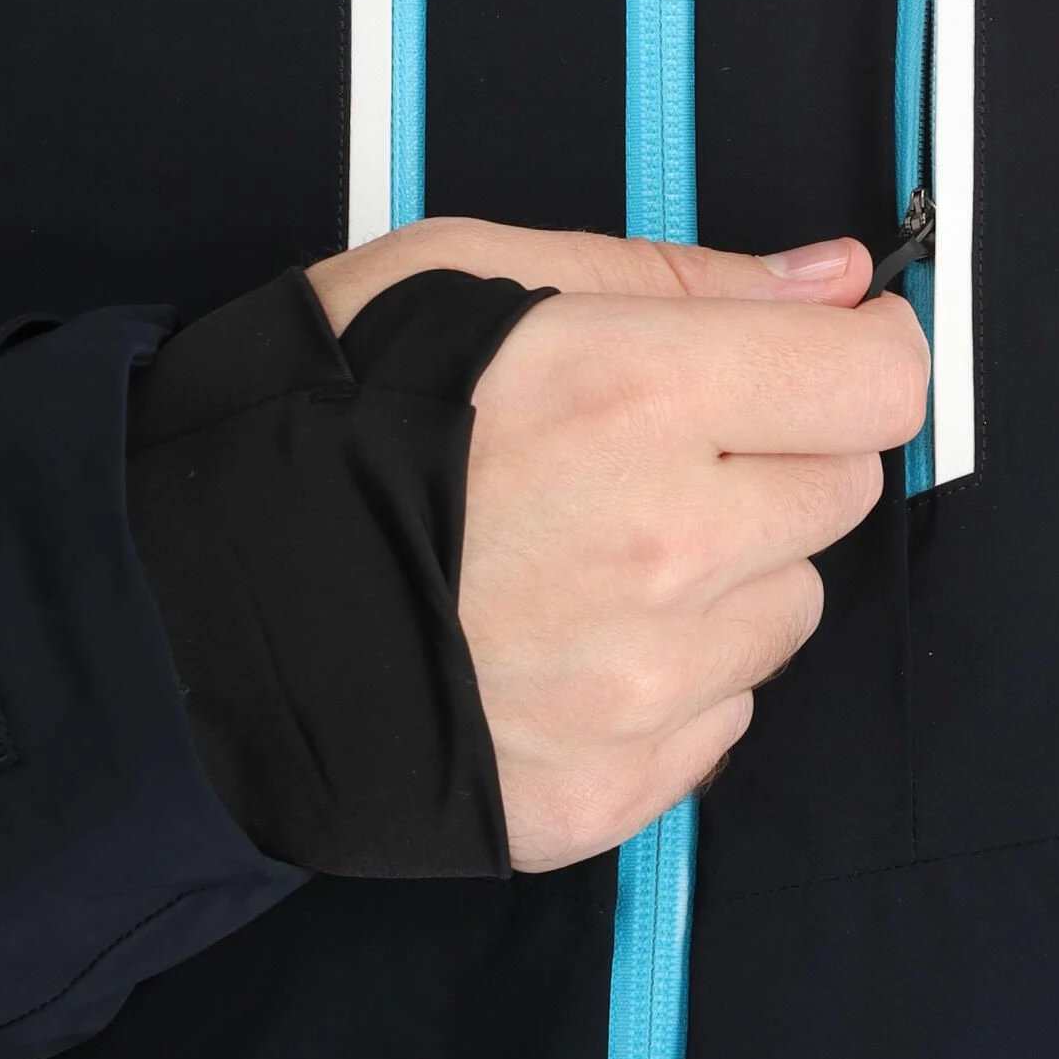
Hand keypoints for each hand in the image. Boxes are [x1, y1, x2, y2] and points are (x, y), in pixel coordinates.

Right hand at [307, 218, 928, 873]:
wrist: (181, 602)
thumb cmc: (316, 413)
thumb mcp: (476, 266)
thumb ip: (681, 274)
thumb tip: (837, 279)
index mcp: (637, 396)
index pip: (877, 380)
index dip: (851, 351)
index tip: (808, 352)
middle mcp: (661, 553)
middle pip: (841, 490)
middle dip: (771, 451)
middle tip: (646, 441)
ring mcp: (636, 690)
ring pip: (786, 610)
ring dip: (723, 569)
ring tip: (583, 541)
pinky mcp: (602, 791)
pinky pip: (717, 720)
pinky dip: (668, 672)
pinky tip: (557, 629)